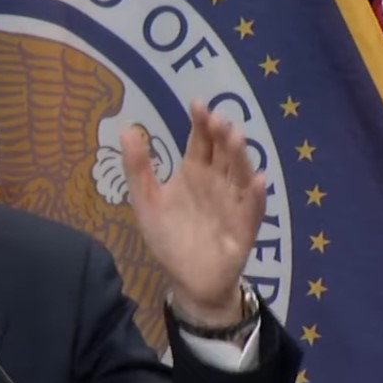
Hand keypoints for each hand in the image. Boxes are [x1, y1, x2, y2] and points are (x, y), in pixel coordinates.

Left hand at [122, 101, 265, 324]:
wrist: (187, 278)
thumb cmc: (168, 236)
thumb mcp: (145, 200)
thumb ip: (137, 167)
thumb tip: (125, 129)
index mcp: (195, 172)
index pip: (200, 141)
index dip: (200, 123)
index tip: (197, 104)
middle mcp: (218, 182)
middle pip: (223, 153)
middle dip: (222, 135)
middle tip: (218, 119)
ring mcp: (234, 203)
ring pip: (240, 175)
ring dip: (239, 157)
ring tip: (236, 138)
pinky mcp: (244, 228)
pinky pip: (252, 210)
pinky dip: (255, 195)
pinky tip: (257, 180)